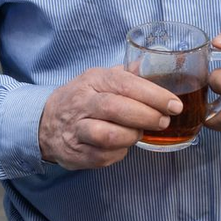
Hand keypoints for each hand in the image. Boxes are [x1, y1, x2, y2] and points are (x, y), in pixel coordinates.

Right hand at [38, 67, 182, 168]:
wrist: (46, 123)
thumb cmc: (84, 99)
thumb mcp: (102, 78)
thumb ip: (129, 74)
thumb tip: (159, 64)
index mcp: (93, 80)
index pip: (125, 84)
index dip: (153, 95)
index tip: (174, 104)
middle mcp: (82, 103)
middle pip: (117, 108)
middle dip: (147, 116)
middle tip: (164, 121)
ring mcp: (76, 129)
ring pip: (108, 135)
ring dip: (132, 136)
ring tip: (140, 132)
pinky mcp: (75, 153)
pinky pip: (103, 156)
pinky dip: (120, 152)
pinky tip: (124, 144)